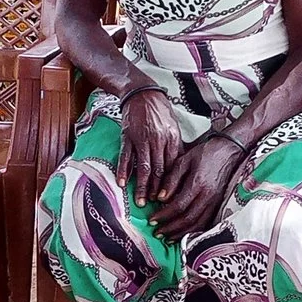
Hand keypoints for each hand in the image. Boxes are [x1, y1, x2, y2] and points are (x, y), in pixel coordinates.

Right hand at [116, 85, 184, 203]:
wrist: (143, 94)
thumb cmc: (160, 112)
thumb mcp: (174, 128)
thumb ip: (176, 147)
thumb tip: (179, 168)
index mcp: (172, 139)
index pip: (172, 167)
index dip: (170, 184)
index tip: (168, 199)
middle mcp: (158, 141)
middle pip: (159, 170)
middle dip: (156, 190)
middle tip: (154, 207)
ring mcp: (142, 139)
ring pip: (143, 167)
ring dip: (141, 186)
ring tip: (139, 201)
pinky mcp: (128, 137)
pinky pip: (126, 157)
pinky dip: (124, 171)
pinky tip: (123, 183)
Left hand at [154, 131, 248, 240]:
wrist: (228, 151)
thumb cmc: (204, 154)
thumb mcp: (183, 161)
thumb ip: (171, 180)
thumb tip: (160, 198)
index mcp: (197, 184)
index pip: (178, 206)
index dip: (164, 215)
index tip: (152, 220)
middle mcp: (208, 196)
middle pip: (187, 219)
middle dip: (170, 228)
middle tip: (157, 232)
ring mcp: (215, 202)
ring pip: (197, 224)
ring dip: (181, 233)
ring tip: (167, 237)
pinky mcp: (219, 204)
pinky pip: (206, 223)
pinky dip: (194, 231)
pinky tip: (183, 233)